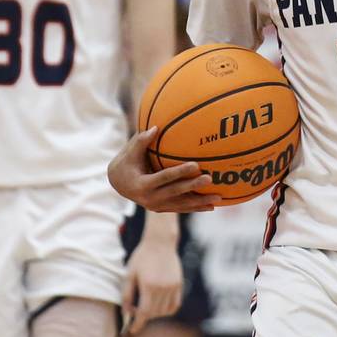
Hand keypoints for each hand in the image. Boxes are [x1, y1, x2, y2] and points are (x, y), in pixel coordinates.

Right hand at [108, 130, 222, 212]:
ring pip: (181, 205)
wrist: (118, 184)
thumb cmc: (126, 162)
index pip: (164, 177)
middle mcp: (149, 199)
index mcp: (142, 185)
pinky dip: (195, 208)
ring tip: (218, 198)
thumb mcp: (130, 152)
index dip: (180, 172)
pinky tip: (211, 206)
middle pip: (175, 192)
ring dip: (200, 202)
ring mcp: (156, 206)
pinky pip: (181, 208)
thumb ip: (141, 140)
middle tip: (210, 179)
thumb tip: (156, 127)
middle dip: (193, 186)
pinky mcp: (162, 209)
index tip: (196, 165)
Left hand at [124, 236, 182, 335]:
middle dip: (144, 317)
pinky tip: (159, 305)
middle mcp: (163, 288)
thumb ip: (127, 294)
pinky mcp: (179, 285)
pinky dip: (167, 310)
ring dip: (155, 314)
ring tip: (147, 307)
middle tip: (136, 312)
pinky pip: (175, 305)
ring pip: (165, 311)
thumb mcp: (129, 274)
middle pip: (154, 313)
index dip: (138, 324)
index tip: (132, 330)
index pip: (144, 313)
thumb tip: (126, 312)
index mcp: (149, 286)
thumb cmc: (142, 257)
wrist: (160, 243)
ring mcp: (173, 287)